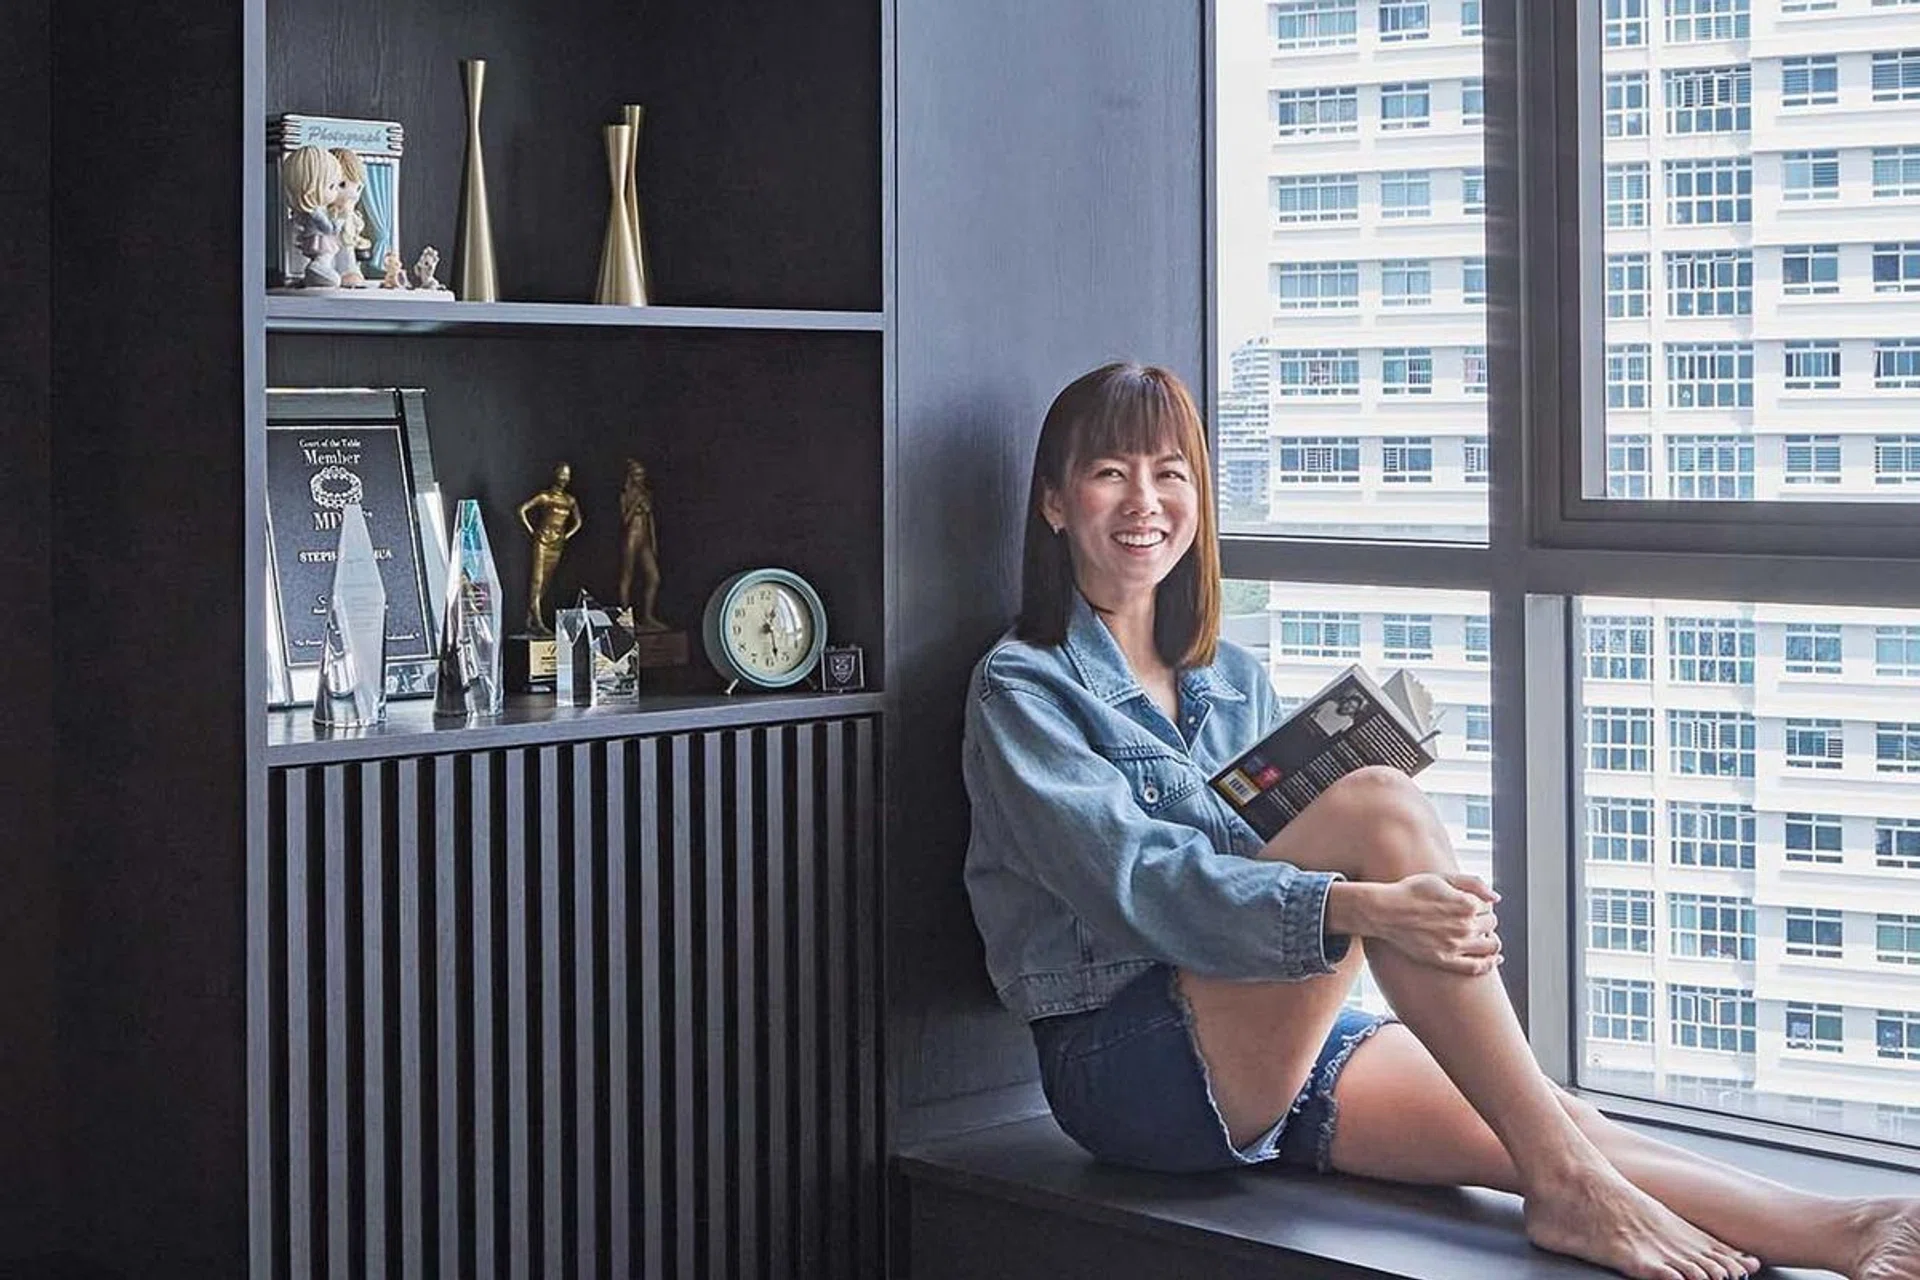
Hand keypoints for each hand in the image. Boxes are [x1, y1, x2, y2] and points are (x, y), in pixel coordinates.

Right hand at [1366, 872, 1501, 975]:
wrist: (1386, 911)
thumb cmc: (1411, 891)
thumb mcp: (1442, 878)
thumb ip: (1473, 883)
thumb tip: (1496, 898)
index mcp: (1467, 904)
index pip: (1488, 907)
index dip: (1480, 904)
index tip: (1468, 904)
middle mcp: (1465, 926)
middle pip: (1491, 925)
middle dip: (1484, 920)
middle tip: (1469, 918)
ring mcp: (1456, 945)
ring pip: (1491, 946)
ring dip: (1491, 940)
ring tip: (1482, 937)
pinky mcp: (1445, 960)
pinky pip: (1477, 967)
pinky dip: (1489, 964)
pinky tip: (1495, 961)